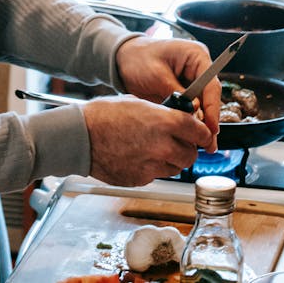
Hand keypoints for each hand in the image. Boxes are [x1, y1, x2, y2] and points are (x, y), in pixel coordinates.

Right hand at [83, 92, 214, 184]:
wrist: (80, 136)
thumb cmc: (103, 115)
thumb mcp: (136, 103)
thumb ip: (160, 114)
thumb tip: (173, 119)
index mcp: (165, 122)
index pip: (200, 132)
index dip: (202, 133)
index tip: (201, 133)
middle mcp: (163, 146)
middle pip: (191, 154)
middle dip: (187, 148)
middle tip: (177, 141)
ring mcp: (152, 166)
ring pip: (176, 168)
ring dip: (172, 160)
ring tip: (156, 148)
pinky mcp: (141, 180)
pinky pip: (156, 175)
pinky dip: (153, 168)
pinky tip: (139, 156)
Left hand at [115, 35, 220, 141]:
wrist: (123, 58)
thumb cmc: (138, 58)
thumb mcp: (156, 75)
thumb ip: (175, 92)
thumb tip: (192, 111)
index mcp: (196, 55)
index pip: (211, 85)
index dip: (213, 108)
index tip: (211, 128)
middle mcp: (198, 68)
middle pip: (210, 98)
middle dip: (209, 121)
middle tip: (208, 145)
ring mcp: (192, 80)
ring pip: (204, 106)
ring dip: (201, 125)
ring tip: (203, 146)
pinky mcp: (185, 91)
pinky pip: (192, 109)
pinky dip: (191, 122)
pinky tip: (190, 137)